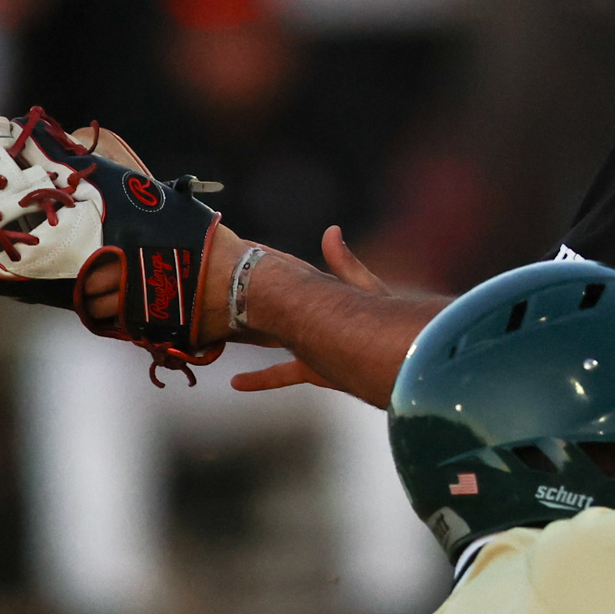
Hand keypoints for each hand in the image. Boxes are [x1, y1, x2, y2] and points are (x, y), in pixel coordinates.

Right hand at [229, 227, 388, 392]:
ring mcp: (311, 346)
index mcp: (324, 298)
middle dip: (250, 304)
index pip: (291, 283)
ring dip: (248, 338)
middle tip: (219, 297)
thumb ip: (344, 263)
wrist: (395, 363)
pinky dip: (260, 380)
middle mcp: (314, 321)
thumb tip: (331, 230)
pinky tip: (237, 382)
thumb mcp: (360, 289)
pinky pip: (281, 374)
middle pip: (276, 310)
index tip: (241, 263)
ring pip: (272, 341)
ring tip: (219, 334)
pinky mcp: (313, 370)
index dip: (268, 273)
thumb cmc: (384, 323)